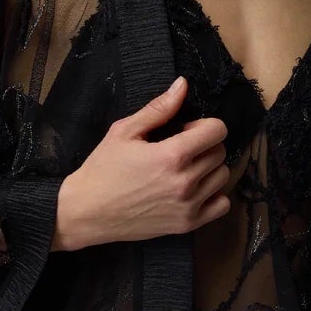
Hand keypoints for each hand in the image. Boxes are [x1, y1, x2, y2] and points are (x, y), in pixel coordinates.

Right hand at [51, 75, 231, 250]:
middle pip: (219, 152)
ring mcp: (188, 206)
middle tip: (180, 150)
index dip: (204, 125)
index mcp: (172, 155)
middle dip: (204, 145)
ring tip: (185, 170)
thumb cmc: (103, 169)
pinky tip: (194, 191)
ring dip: (209, 169)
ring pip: (223, 177)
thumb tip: (183, 85)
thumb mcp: (124, 131)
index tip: (186, 130)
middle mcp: (185, 182)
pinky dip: (213, 195)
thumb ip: (158, 108)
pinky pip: (221, 205)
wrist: (87, 212)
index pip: (217, 130)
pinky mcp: (187, 225)